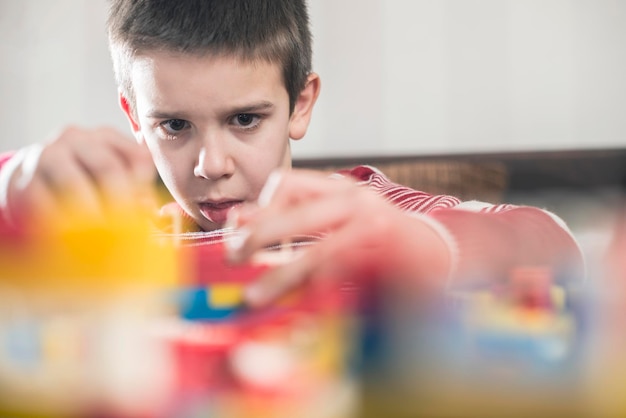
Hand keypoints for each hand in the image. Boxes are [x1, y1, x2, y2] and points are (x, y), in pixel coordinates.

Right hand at [1, 126, 155, 225]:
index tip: (147, 213)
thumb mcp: (108, 178)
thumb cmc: (82, 180)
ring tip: (102, 237)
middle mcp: (78, 139)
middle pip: (108, 167)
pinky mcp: (26, 179)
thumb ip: (135, 191)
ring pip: (75, 182)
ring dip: (91, 213)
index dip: (145, 187)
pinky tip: (73, 236)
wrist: (29, 178)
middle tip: (127, 230)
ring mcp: (49, 155)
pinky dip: (61, 221)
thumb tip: (155, 212)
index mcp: (106, 137)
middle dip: (121, 202)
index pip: (137, 156)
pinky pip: (45, 202)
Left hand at [226, 169, 451, 306]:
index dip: (259, 206)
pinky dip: (320, 291)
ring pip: (318, 250)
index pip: (289, 184)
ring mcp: (375, 228)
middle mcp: (357, 201)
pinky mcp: (389, 259)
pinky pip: (345, 277)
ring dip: (283, 274)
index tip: (236, 227)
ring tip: (257, 294)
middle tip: (234, 258)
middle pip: (297, 213)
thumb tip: (247, 228)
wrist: (446, 249)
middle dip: (259, 237)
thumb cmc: (386, 239)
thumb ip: (303, 224)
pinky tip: (304, 301)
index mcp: (342, 190)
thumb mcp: (344, 221)